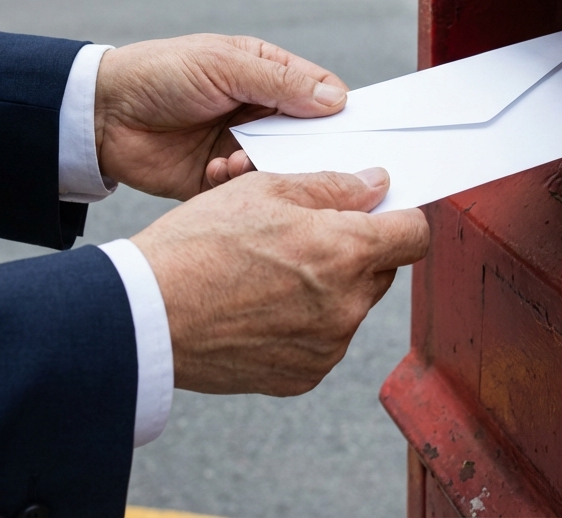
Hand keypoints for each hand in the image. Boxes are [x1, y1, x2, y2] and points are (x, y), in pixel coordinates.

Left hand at [93, 34, 347, 199]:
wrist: (100, 113)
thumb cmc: (160, 73)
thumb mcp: (223, 65)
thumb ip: (279, 83)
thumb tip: (337, 100)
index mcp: (268, 76)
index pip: (322, 94)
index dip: (343, 113)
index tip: (358, 135)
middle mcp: (261, 113)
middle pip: (310, 138)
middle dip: (311, 151)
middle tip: (308, 162)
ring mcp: (242, 146)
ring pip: (281, 168)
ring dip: (265, 168)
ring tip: (236, 161)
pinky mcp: (219, 180)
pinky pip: (247, 191)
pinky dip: (236, 184)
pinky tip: (214, 171)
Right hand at [132, 168, 429, 394]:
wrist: (146, 315)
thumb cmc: (197, 246)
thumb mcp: (263, 190)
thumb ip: (332, 186)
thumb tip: (376, 185)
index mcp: (344, 252)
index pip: (415, 234)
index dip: (399, 217)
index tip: (379, 213)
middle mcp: (346, 305)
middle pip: (383, 270)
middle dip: (356, 250)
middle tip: (303, 236)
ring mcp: (326, 347)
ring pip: (351, 306)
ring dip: (328, 287)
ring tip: (269, 273)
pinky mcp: (303, 375)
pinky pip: (323, 340)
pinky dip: (304, 323)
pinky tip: (260, 307)